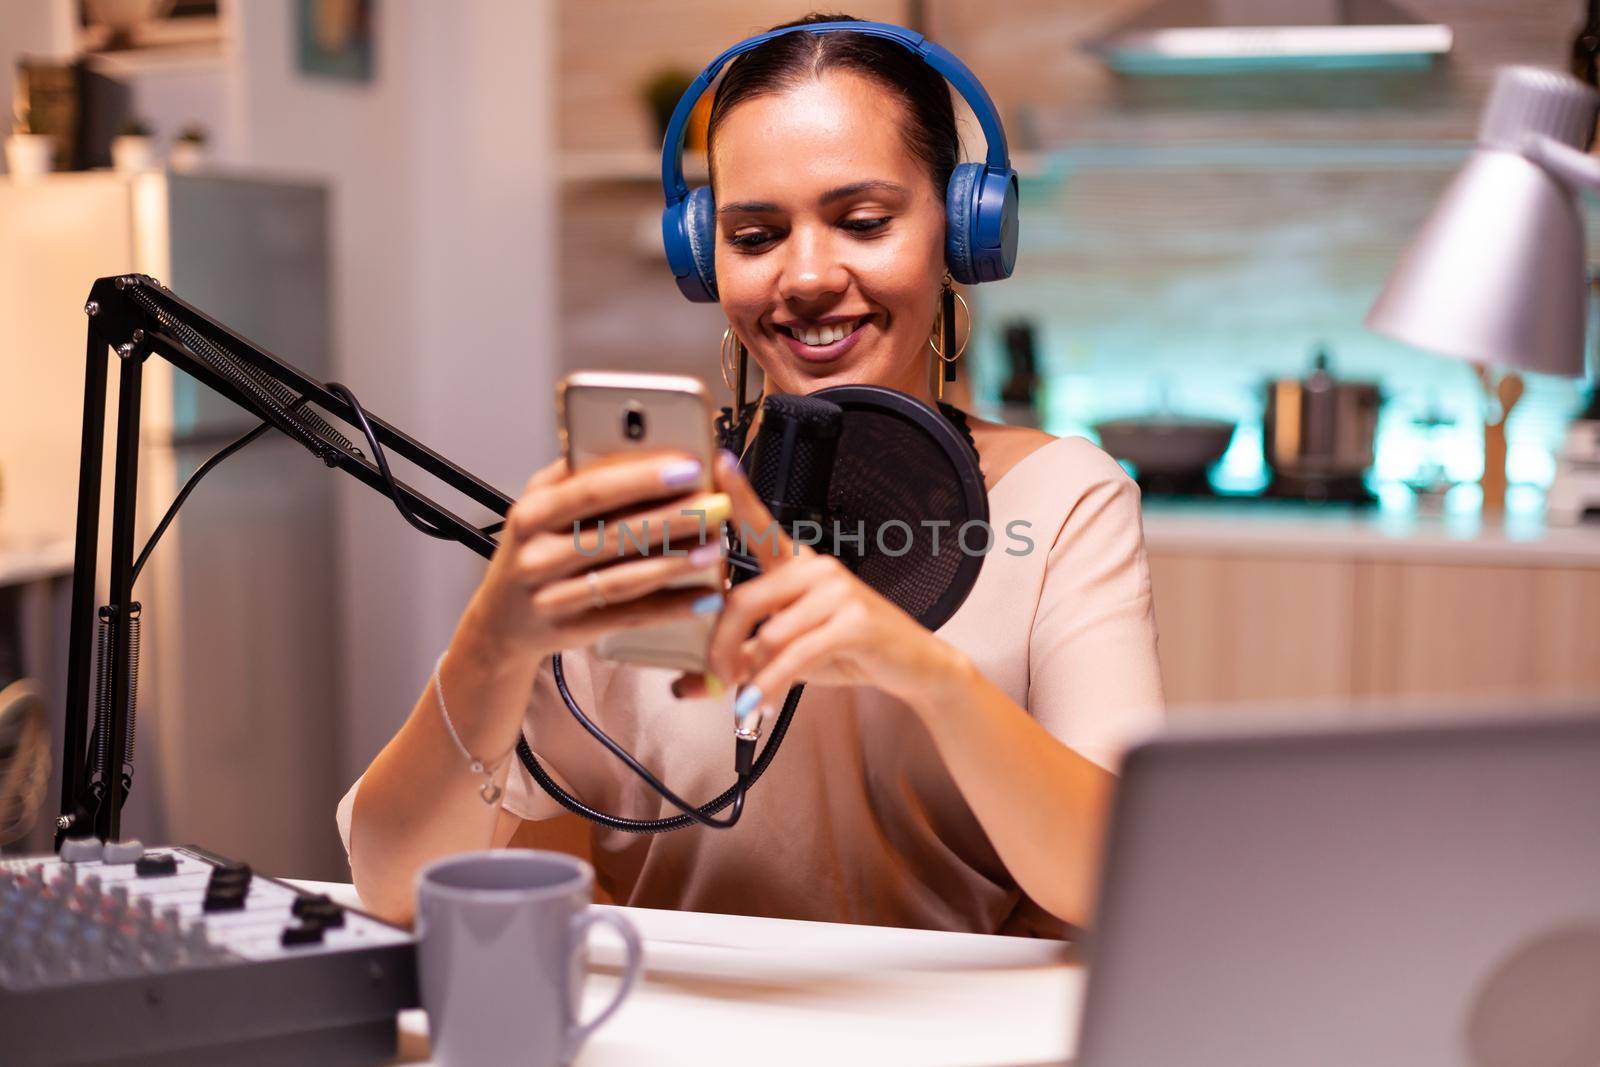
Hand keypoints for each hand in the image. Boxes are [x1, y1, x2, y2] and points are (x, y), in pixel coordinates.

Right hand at [461, 452, 726, 666]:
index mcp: (532, 512)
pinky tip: (703, 596)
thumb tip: (644, 448)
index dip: (643, 478)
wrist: (500, 622)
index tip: (689, 465)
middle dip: (673, 517)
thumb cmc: (534, 549)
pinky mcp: (572, 630)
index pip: (591, 489)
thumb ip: (580, 478)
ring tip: (715, 546)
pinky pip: (629, 617)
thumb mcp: (541, 507)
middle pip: (615, 533)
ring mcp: (551, 597)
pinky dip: (670, 608)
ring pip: (624, 578)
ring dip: (676, 563)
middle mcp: (536, 555)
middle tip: (717, 504)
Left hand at [674, 453, 959, 720]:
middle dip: (720, 648)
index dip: (738, 495)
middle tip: (717, 677)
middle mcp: (815, 569)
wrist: (913, 665)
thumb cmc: (849, 651)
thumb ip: (740, 660)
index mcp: (797, 565)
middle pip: (742, 601)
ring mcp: (836, 590)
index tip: (716, 463)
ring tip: (750, 698)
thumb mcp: (788, 653)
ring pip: (766, 635)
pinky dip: (771, 687)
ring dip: (751, 676)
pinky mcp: (852, 620)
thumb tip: (687, 687)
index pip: (760, 525)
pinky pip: (793, 656)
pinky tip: (763, 705)